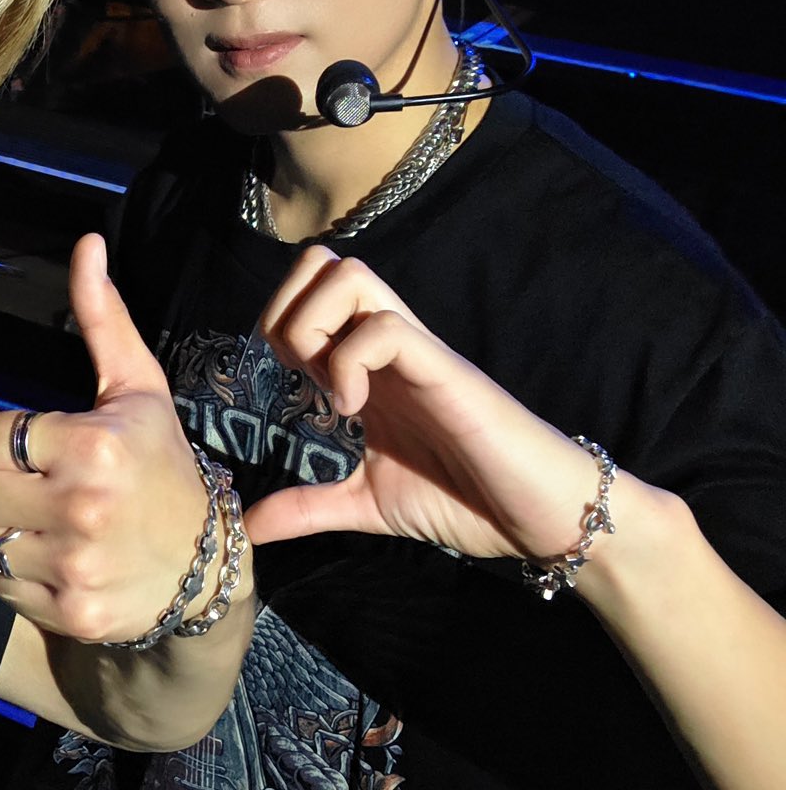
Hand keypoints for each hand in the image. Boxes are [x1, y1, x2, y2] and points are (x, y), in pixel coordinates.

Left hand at [0, 235, 210, 643]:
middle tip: (38, 490)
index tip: (39, 451)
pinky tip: (60, 563)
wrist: (208, 567)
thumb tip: (88, 243)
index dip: (3, 444)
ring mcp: (76, 563)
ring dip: (2, 535)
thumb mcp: (138, 391)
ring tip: (44, 527)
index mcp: (93, 443)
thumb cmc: (163, 467)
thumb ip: (103, 319)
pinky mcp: (72, 611)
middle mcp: (82, 504)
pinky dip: (20, 579)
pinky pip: (1, 588)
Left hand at [248, 246, 608, 565]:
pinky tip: (355, 409)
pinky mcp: (444, 371)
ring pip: (350, 275)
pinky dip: (351, 362)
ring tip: (327, 388)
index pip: (307, 294)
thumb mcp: (367, 505)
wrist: (540, 516)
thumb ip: (310, 507)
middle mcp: (388, 346)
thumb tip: (249, 526)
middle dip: (288, 310)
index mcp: (367, 367)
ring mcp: (416, 353)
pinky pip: (386, 329)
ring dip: (317, 324)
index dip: (279, 324)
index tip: (287, 384)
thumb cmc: (467, 499)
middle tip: (299, 375)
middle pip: (322, 263)